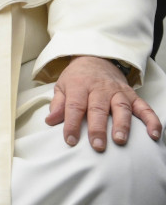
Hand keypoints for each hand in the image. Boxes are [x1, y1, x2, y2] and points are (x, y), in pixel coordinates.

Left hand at [45, 55, 160, 150]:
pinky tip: (153, 134)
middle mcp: (99, 88)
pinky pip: (144, 107)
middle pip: (98, 108)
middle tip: (97, 145)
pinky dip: (151, 120)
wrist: (96, 59)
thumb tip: (50, 121)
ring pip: (121, 107)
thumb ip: (58, 104)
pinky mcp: (132, 95)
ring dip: (122, 124)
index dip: (72, 124)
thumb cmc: (77, 77)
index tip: (70, 140)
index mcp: (79, 86)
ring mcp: (117, 91)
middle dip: (98, 128)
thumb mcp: (62, 86)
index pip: (74, 106)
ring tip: (120, 140)